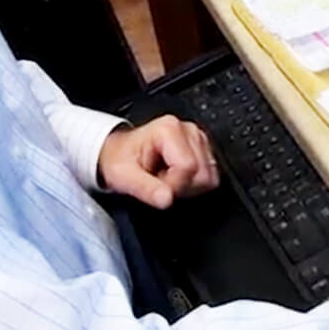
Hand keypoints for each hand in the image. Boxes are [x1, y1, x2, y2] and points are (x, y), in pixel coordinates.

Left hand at [97, 115, 220, 208]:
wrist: (118, 153)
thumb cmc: (119, 159)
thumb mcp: (123, 176)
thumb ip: (145, 189)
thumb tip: (166, 199)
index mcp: (169, 130)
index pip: (189, 167)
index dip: (173, 184)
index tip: (156, 186)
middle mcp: (188, 130)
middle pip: (203, 172)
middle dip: (182, 186)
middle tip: (160, 182)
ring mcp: (197, 138)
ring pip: (209, 176)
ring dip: (189, 186)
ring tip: (166, 179)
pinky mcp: (203, 148)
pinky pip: (210, 176)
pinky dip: (193, 183)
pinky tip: (176, 177)